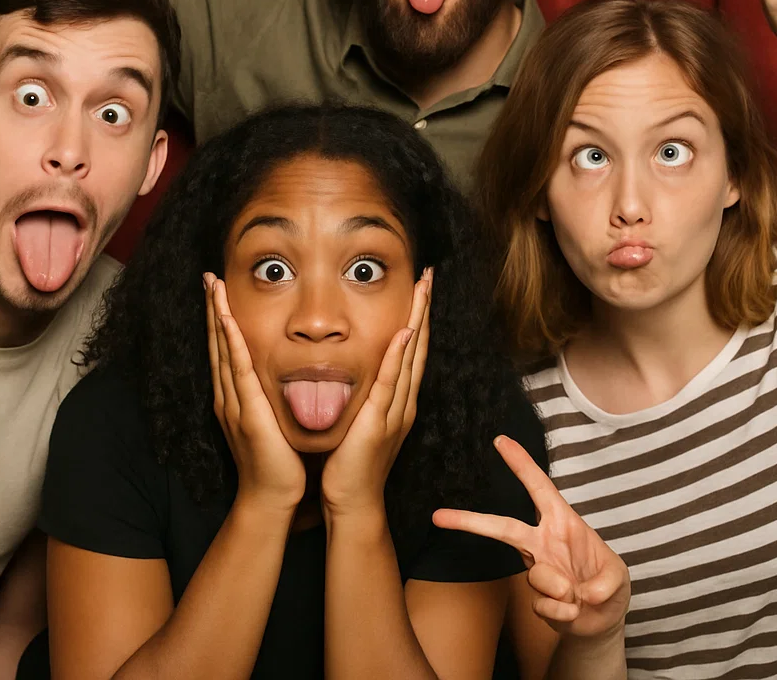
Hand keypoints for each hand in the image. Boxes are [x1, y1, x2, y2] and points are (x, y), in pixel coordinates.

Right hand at [204, 273, 306, 512]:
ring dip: (217, 316)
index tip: (219, 290)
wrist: (272, 496)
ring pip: (224, 349)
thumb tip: (290, 372)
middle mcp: (229, 395)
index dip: (220, 318)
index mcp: (236, 396)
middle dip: (212, 308)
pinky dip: (231, 344)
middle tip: (209, 276)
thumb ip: (275, 395)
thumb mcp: (275, 418)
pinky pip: (237, 370)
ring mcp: (234, 402)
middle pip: (218, 342)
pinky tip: (226, 322)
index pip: (227, 348)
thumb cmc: (279, 460)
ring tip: (213, 287)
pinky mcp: (246, 411)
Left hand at [320, 269, 431, 517]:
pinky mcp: (379, 421)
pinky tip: (404, 332)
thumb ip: (362, 393)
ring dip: (417, 320)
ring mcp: (395, 410)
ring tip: (422, 289)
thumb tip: (352, 367)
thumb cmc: (348, 462)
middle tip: (428, 275)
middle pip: (418, 345)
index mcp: (398, 399)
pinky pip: (391, 382)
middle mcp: (403, 400)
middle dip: (423, 308)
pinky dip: (399, 356)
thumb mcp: (358, 418)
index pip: (410, 348)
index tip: (418, 287)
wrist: (351, 501)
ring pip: (410, 356)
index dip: (416, 316)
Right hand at [433, 436, 629, 638]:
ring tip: (580, 597)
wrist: (601, 623)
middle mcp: (542, 542)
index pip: (539, 488)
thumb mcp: (619, 577)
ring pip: (537, 576)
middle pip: (503, 527)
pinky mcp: (535, 599)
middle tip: (440, 516)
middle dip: (470, 521)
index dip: (521, 464)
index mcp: (562, 522)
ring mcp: (536, 570)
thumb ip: (605, 582)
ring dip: (564, 591)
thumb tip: (580, 592)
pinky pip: (543, 605)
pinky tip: (573, 612)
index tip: (501, 440)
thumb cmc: (608, 586)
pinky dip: (564, 614)